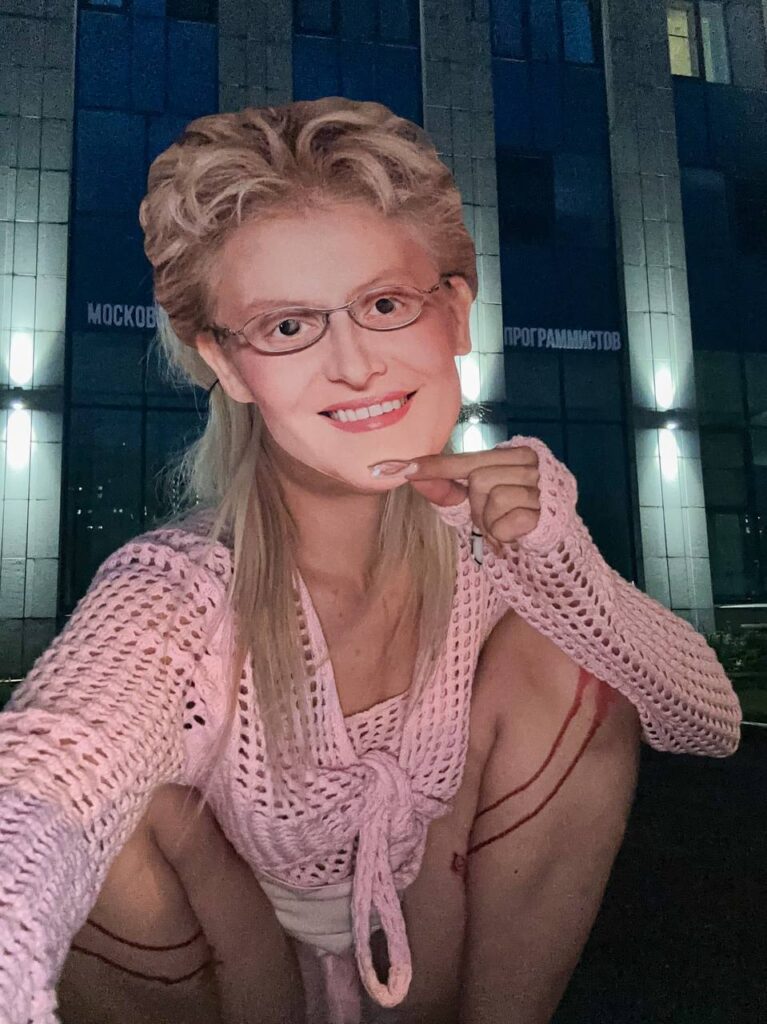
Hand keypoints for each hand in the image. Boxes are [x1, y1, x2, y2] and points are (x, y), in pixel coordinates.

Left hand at [369, 447, 540, 550]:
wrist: (552, 541)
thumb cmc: (511, 515)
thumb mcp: (477, 501)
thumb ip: (447, 488)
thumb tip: (412, 476)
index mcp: (512, 453)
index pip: (464, 460)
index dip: (433, 466)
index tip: (400, 468)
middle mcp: (529, 461)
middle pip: (477, 480)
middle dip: (477, 507)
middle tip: (492, 519)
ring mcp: (540, 485)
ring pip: (492, 499)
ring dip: (490, 522)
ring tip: (504, 527)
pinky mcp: (544, 511)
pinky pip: (504, 523)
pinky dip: (502, 535)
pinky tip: (516, 535)